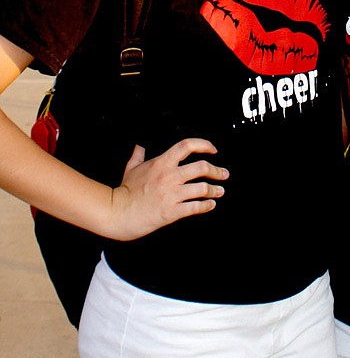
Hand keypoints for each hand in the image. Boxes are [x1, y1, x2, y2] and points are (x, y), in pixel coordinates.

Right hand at [109, 138, 228, 239]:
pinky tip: (210, 205)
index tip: (213, 149)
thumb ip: (138, 155)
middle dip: (217, 171)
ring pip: (202, 189)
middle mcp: (169, 176)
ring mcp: (171, 194)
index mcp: (161, 163)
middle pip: (201, 167)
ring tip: (220, 191)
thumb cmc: (124, 191)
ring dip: (215, 190)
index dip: (203, 145)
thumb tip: (140, 145)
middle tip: (223, 174)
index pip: (187, 146)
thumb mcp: (131, 168)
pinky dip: (206, 206)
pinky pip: (195, 207)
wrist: (117, 213)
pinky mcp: (171, 211)